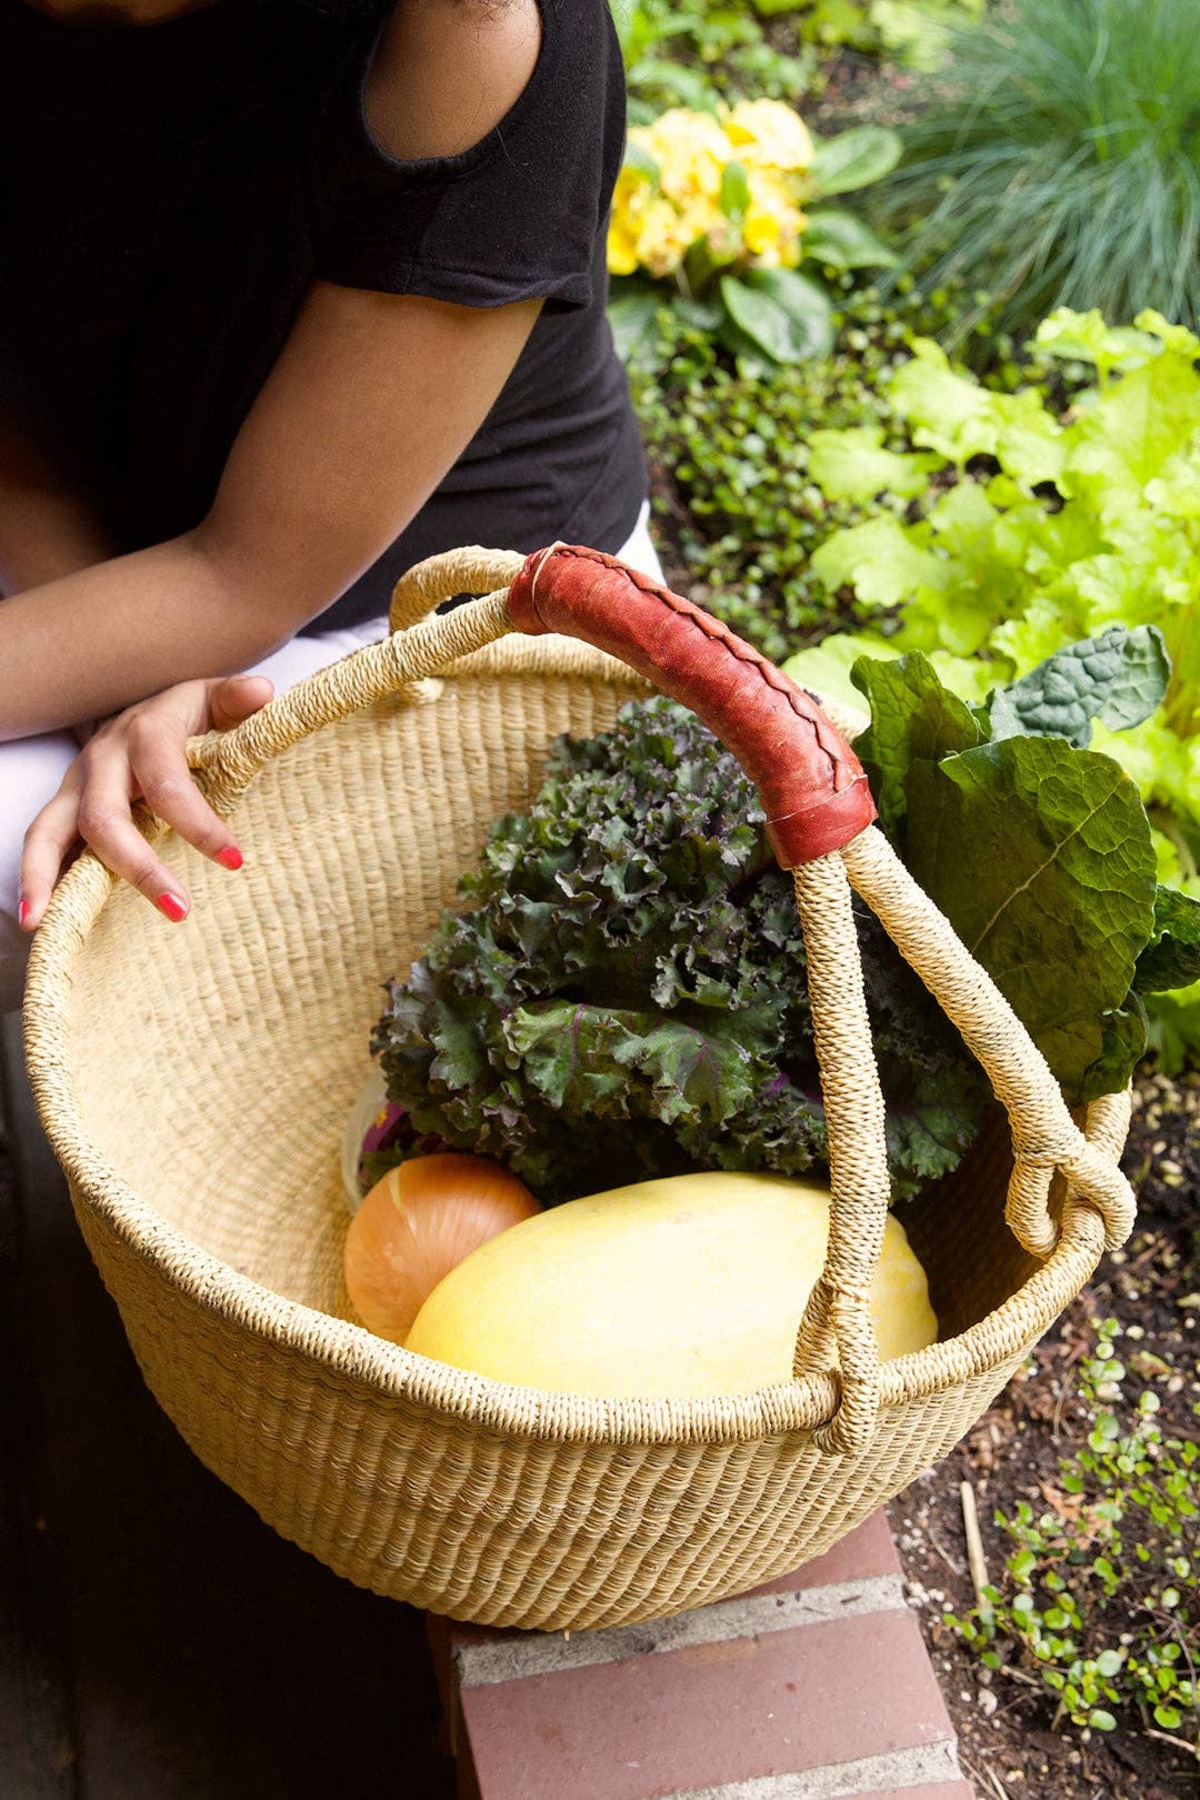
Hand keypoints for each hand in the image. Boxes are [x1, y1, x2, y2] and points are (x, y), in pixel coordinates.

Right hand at [19, 673, 273, 928]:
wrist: (144, 707)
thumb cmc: (187, 713)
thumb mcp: (213, 700)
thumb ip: (236, 699)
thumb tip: (262, 692)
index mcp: (144, 734)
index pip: (167, 784)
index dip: (198, 823)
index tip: (235, 861)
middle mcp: (102, 760)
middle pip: (104, 818)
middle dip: (138, 868)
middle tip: (180, 910)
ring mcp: (75, 786)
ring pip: (49, 831)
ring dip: (47, 878)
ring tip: (44, 924)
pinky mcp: (64, 809)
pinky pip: (42, 844)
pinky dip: (35, 880)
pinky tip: (38, 920)